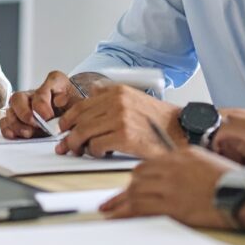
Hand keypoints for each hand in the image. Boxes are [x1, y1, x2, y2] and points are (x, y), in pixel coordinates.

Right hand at [0, 70, 83, 139]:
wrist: (75, 114)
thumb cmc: (77, 107)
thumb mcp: (80, 103)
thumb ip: (72, 102)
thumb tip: (60, 102)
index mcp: (54, 82)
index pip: (42, 89)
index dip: (42, 103)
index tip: (47, 116)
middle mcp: (35, 92)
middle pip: (19, 97)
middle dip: (24, 112)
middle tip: (33, 123)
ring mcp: (25, 105)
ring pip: (11, 109)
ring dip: (17, 123)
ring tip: (28, 133)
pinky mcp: (19, 119)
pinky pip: (6, 121)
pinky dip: (8, 128)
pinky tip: (14, 135)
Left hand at [55, 84, 183, 157]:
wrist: (181, 131)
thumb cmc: (158, 120)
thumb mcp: (134, 98)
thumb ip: (112, 95)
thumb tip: (91, 92)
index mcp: (117, 91)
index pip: (82, 105)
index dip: (68, 119)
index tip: (63, 128)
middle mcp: (117, 102)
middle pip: (79, 119)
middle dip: (69, 135)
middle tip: (66, 145)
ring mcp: (120, 118)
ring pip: (84, 133)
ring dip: (78, 145)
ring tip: (80, 151)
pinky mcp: (124, 136)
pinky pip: (96, 146)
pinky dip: (94, 152)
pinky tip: (101, 153)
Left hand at [101, 146, 240, 227]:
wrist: (239, 194)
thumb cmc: (230, 180)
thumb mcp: (206, 160)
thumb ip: (186, 162)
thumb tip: (174, 170)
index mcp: (179, 155)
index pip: (149, 164)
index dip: (138, 177)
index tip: (131, 184)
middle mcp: (170, 167)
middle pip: (138, 177)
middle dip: (126, 189)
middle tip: (115, 199)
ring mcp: (169, 187)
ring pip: (135, 191)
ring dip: (120, 202)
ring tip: (109, 209)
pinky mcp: (170, 206)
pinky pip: (140, 208)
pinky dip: (124, 212)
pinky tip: (116, 217)